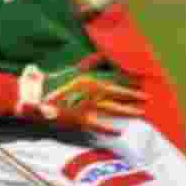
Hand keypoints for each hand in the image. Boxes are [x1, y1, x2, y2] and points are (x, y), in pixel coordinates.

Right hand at [16, 56, 146, 135]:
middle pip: (117, 96)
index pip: (116, 82)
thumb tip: (102, 54)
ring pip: (112, 110)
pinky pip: (98, 126)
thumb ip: (91, 62)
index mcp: (91, 79)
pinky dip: (109, 129)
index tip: (143, 86)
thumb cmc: (56, 82)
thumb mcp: (75, 69)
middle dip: (134, 98)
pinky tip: (120, 131)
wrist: (37, 98)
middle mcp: (91, 93)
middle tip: (148, 99)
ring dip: (127, 112)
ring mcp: (86, 107)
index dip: (130, 85)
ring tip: (140, 113)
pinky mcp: (79, 121)